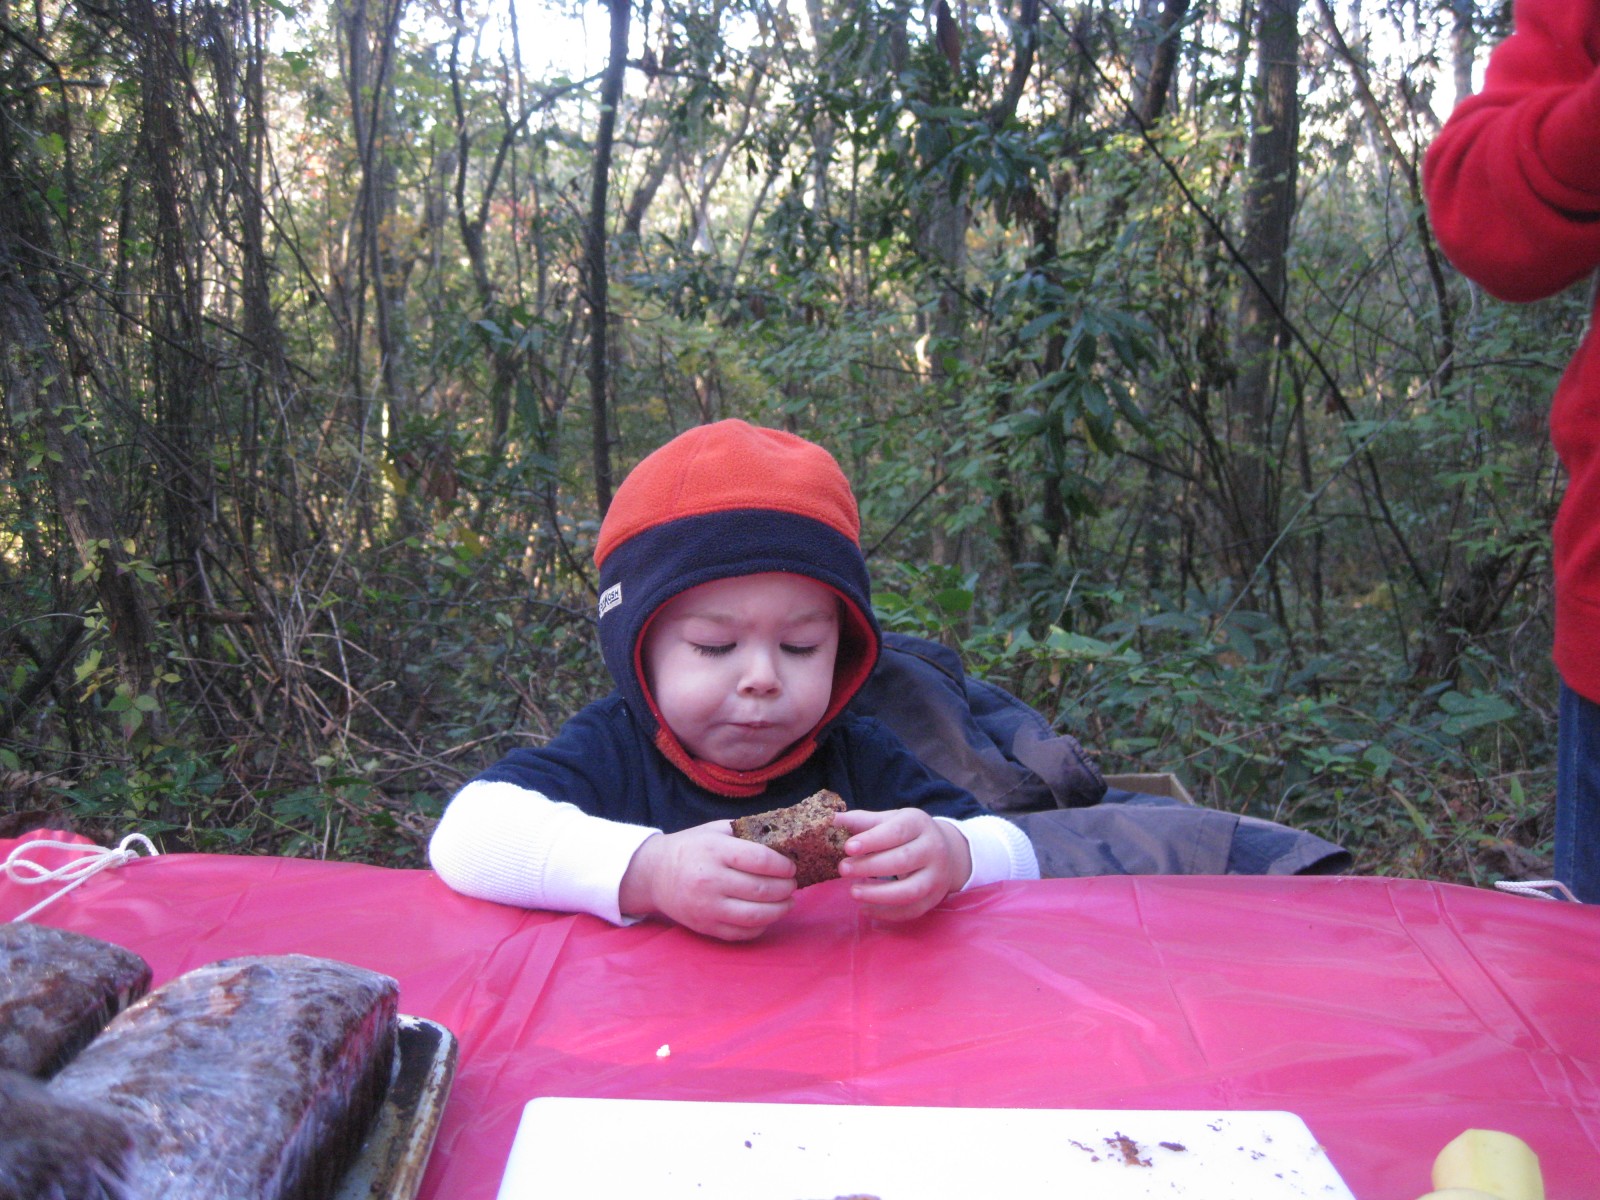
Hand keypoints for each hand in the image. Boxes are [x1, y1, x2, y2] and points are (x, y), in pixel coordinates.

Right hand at [618, 820, 796, 940]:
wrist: (655, 874)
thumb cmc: (692, 848)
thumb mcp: (716, 830)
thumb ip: (746, 833)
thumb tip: (785, 842)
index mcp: (715, 851)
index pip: (760, 860)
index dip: (783, 866)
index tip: (791, 867)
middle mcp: (710, 880)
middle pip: (761, 889)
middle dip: (786, 888)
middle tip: (793, 884)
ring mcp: (707, 907)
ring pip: (755, 915)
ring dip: (780, 910)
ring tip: (788, 902)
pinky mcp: (705, 927)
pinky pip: (741, 933)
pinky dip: (761, 926)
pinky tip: (768, 915)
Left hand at [835, 808, 971, 922]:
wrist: (947, 850)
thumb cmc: (907, 833)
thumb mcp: (888, 820)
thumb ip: (860, 821)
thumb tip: (829, 820)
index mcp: (918, 824)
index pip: (896, 832)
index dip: (872, 840)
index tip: (847, 848)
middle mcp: (933, 849)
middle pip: (902, 861)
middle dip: (870, 867)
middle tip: (842, 869)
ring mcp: (937, 876)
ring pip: (910, 890)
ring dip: (879, 894)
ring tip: (853, 892)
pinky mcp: (935, 898)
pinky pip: (912, 911)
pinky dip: (887, 914)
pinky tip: (865, 910)